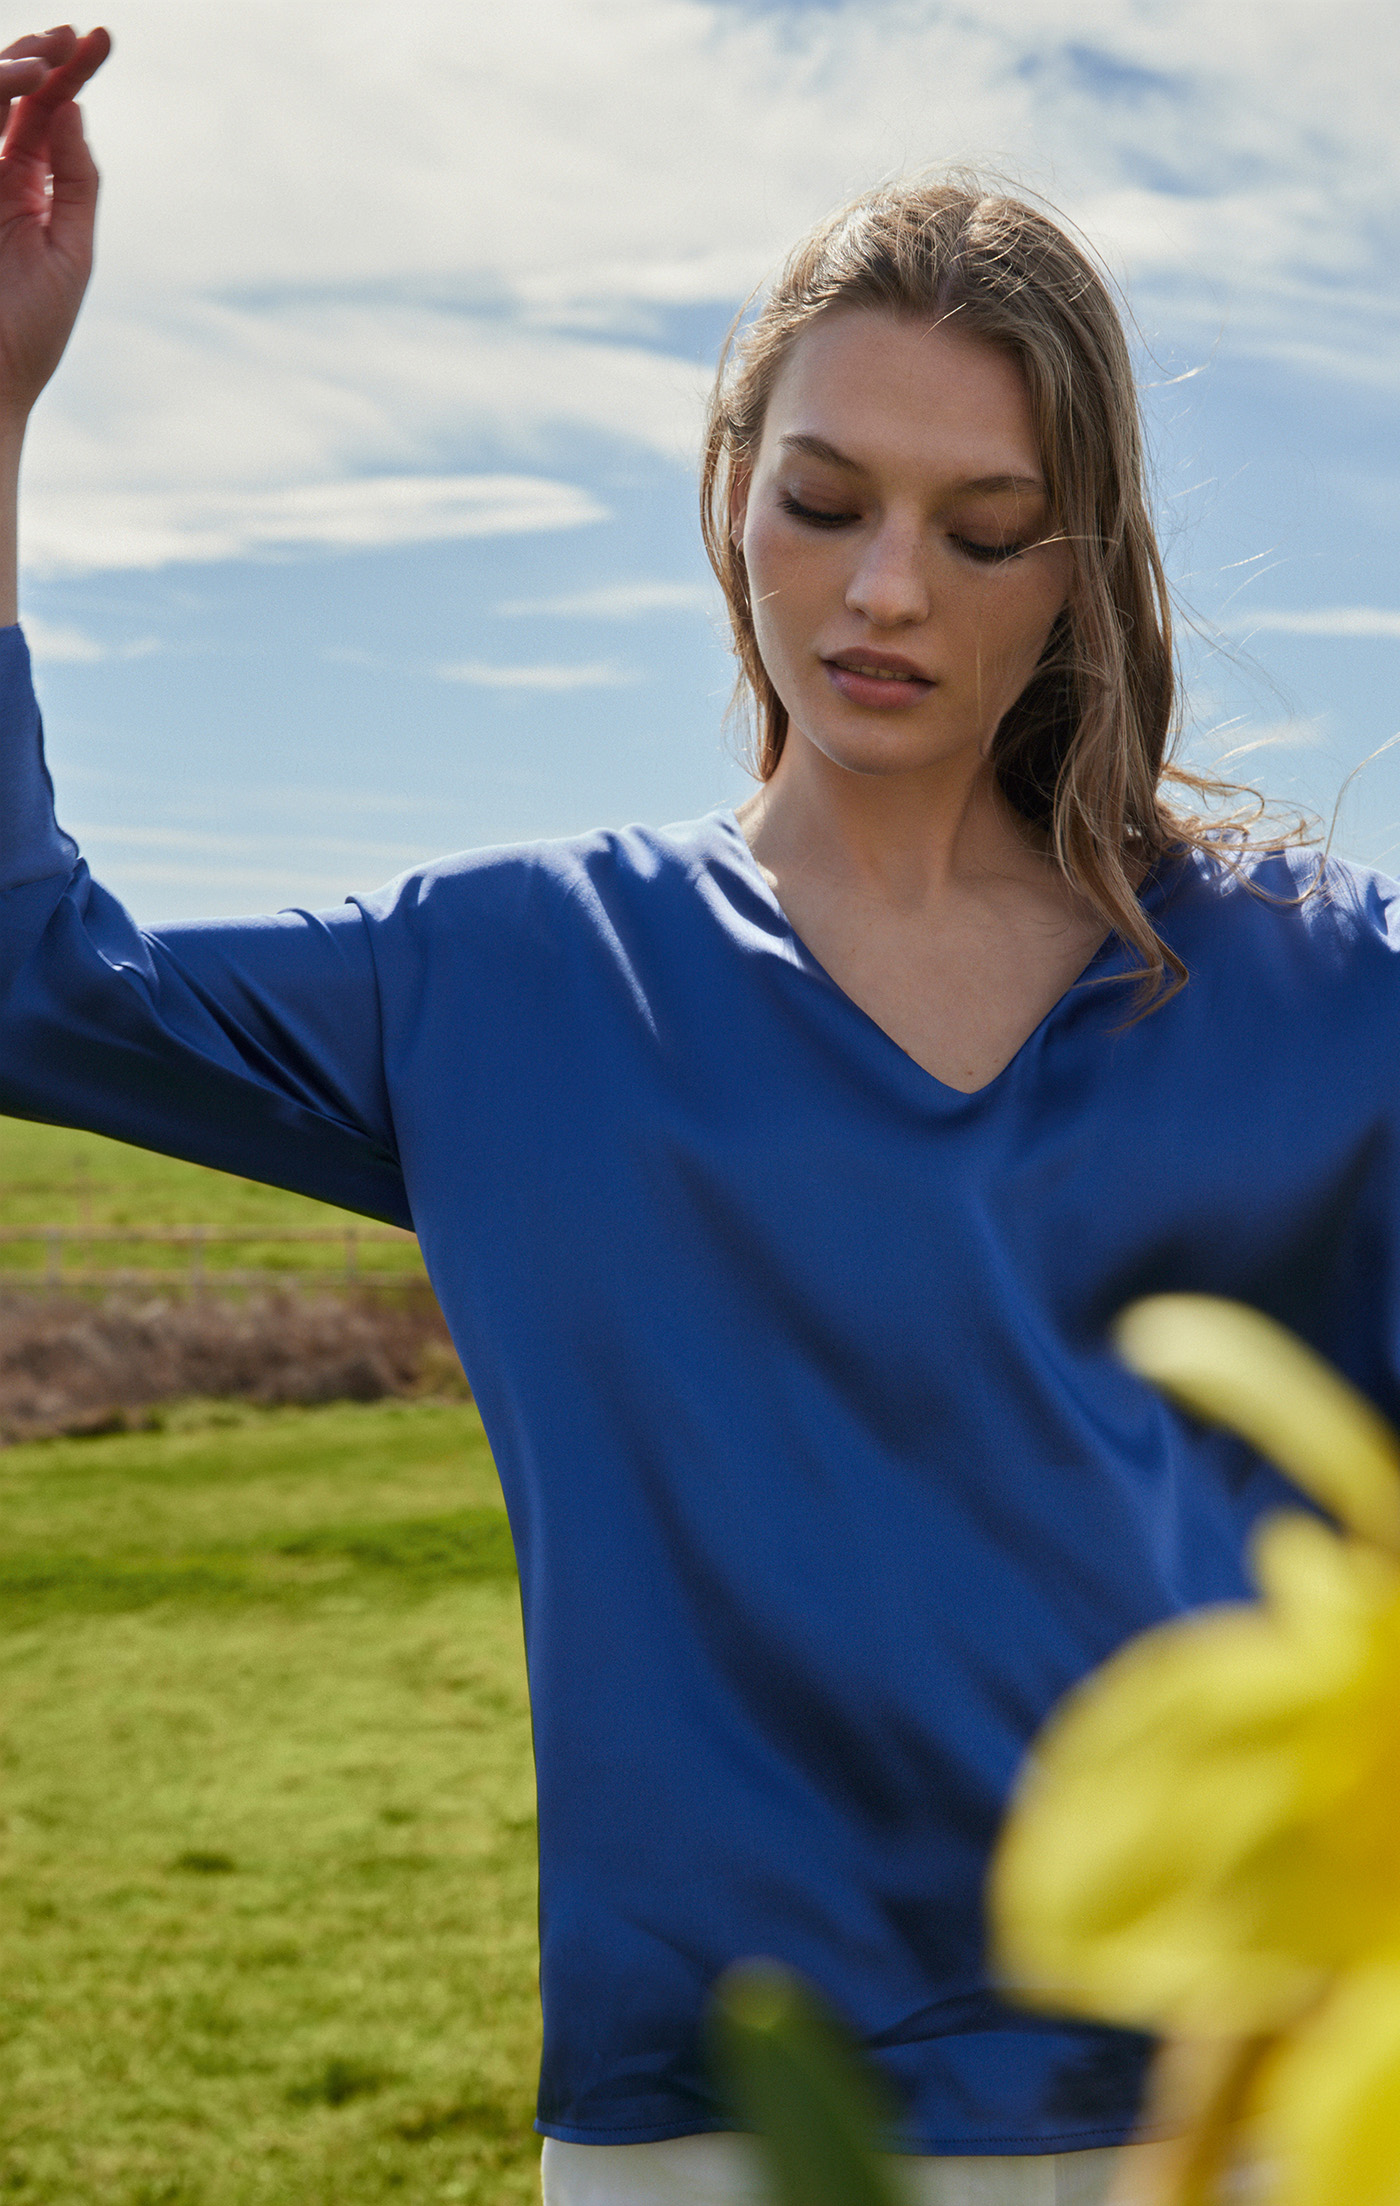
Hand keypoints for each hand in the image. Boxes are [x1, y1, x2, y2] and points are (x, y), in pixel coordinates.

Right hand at [0, 24, 109, 433]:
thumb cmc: (31, 330)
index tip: (100, 36)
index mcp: (25, 191)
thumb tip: (76, 110)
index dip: (70, 74)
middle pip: (13, 100)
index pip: (47, 117)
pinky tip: (14, 86)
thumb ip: (75, 182)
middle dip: (42, 58)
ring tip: (48, 54)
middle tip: (76, 31)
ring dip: (11, 76)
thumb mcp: (71, 250)